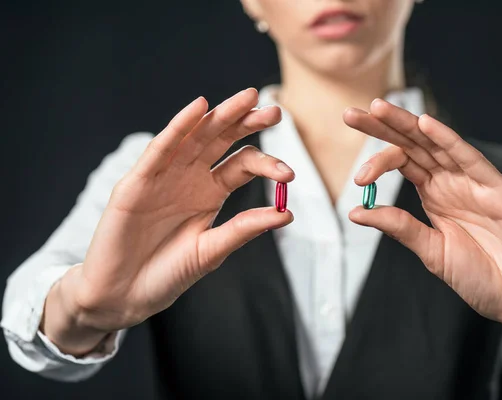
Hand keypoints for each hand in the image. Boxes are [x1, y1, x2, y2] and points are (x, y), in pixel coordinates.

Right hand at [42, 89, 294, 354]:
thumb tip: (287, 213)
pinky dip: (179, 126)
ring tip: (248, 99)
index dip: (267, 164)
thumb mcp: (211, 251)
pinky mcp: (138, 181)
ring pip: (196, 136)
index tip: (289, 174)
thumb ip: (244, 229)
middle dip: (248, 123)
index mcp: (211, 192)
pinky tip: (199, 108)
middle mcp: (190, 177)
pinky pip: (161, 148)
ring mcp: (164, 176)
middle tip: (276, 112)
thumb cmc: (167, 274)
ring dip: (221, 116)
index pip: (243, 164)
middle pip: (222, 141)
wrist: (123, 295)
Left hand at [343, 99, 501, 334]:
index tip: (358, 179)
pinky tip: (426, 124)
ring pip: (436, 144)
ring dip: (408, 124)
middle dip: (382, 127)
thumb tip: (355, 212)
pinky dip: (448, 140)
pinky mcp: (499, 189)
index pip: (401, 161)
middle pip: (412, 145)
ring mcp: (474, 182)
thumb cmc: (480, 276)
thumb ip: (399, 228)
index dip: (377, 161)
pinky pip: (470, 159)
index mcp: (433, 193)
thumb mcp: (430, 251)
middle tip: (350, 115)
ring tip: (379, 109)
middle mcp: (451, 181)